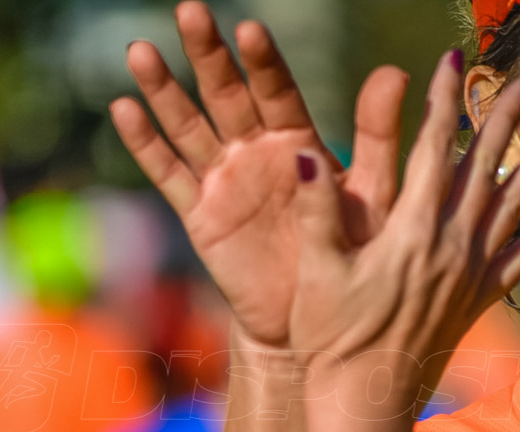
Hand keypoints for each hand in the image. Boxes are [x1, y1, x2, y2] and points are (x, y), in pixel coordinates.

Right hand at [110, 1, 408, 348]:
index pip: (277, 91)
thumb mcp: (371, 194)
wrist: (317, 313)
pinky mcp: (201, 213)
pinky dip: (145, 145)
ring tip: (140, 51)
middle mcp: (256, 150)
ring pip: (189, 126)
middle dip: (208, 55)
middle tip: (190, 11)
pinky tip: (123, 108)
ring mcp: (224, 178)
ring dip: (164, 90)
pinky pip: (169, 175)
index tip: (250, 30)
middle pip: (226, 94)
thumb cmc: (352, 252)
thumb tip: (395, 71)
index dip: (263, 63)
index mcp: (299, 140)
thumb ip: (377, 137)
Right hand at [289, 51, 519, 411]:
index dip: (441, 101)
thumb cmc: (332, 340)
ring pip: (513, 207)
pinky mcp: (478, 301)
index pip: (430, 149)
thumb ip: (318, 212)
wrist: (365, 404)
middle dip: (505, 119)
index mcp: (410, 231)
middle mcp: (450, 246)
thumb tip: (304, 154)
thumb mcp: (317, 274)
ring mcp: (470, 275)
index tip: (451, 62)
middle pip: (485, 168)